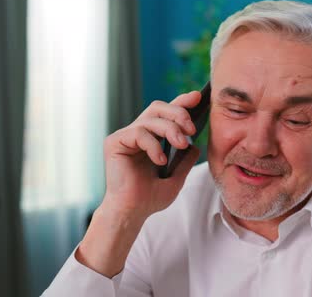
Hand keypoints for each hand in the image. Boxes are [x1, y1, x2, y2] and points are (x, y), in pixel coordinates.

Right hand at [101, 91, 201, 220]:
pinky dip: (153, 144)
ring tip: (181, 145)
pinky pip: (138, 132)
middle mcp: (136, 133)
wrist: (132, 213)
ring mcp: (124, 136)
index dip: (180, 102)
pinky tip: (159, 160)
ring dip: (171, 129)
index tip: (197, 97)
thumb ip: (185, 161)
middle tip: (191, 129)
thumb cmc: (149, 198)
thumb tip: (196, 145)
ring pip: (151, 118)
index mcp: (150, 138)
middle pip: (158, 108)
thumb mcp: (176, 177)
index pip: (165, 113)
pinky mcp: (114, 142)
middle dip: (178, 113)